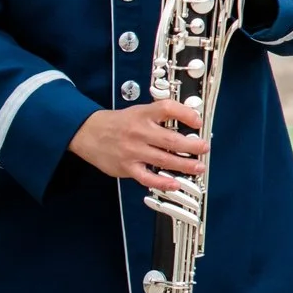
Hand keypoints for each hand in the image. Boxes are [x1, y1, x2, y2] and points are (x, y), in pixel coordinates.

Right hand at [68, 99, 206, 190]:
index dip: (186, 114)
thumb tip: (188, 121)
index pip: (167, 109)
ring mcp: (133, 151)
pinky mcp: (126, 167)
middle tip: (204, 148)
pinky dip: (162, 183)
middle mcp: (139, 132)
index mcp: (143, 115)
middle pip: (171, 140)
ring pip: (163, 160)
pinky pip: (147, 178)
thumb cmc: (118, 123)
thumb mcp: (138, 111)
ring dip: (184, 165)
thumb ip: (159, 116)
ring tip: (198, 167)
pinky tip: (175, 184)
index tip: (198, 121)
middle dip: (192, 145)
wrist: (87, 132)